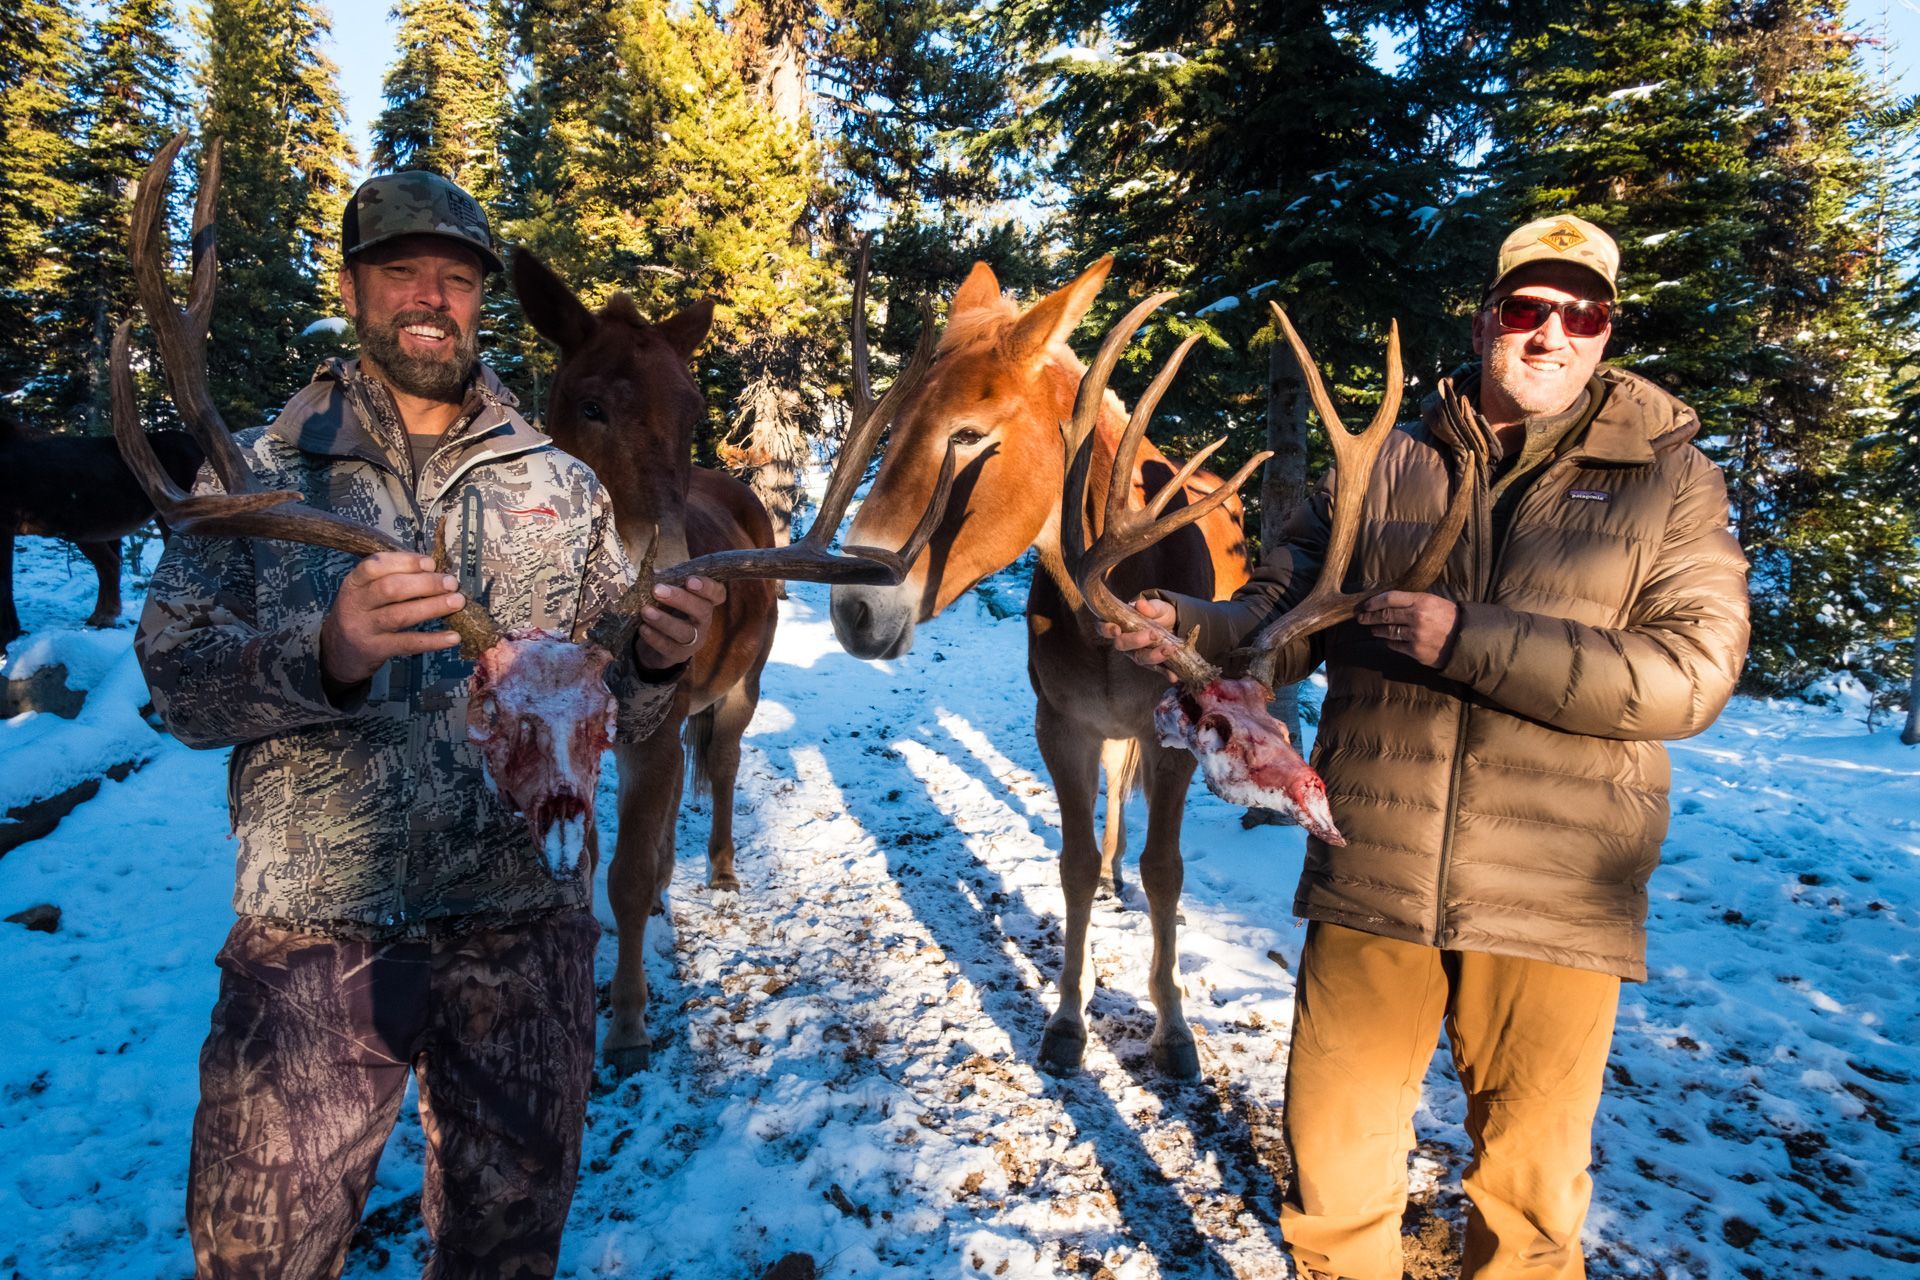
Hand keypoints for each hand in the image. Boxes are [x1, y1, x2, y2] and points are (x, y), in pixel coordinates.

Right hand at [320, 552, 464, 685]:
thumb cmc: (361, 613)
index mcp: (353, 583)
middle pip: (390, 589)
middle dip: (425, 584)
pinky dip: (433, 640)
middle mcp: (355, 604)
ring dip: (432, 607)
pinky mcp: (376, 650)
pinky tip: (453, 637)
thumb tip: (433, 569)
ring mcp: (365, 628)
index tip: (430, 563)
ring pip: (400, 615)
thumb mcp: (364, 592)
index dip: (404, 562)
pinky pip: (407, 644)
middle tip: (451, 583)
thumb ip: (390, 577)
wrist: (337, 651)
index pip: (374, 566)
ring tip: (457, 602)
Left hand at [635, 576, 726, 670]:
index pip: (717, 594)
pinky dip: (654, 637)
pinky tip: (643, 628)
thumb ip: (665, 582)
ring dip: (664, 620)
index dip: (708, 587)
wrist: (656, 640)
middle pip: (702, 610)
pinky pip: (669, 647)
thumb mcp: (667, 593)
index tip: (690, 580)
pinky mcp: (678, 654)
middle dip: (681, 599)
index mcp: (705, 601)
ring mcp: (693, 640)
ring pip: (685, 631)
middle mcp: (704, 621)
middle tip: (657, 590)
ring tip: (645, 610)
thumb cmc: (665, 608)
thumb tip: (651, 573)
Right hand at [1094, 596, 1180, 684]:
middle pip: (1122, 645)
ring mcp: (1137, 653)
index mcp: (1119, 623)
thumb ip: (1149, 607)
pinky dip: (1165, 673)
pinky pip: (1156, 669)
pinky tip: (1173, 676)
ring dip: (1154, 656)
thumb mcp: (1157, 607)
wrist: (1174, 623)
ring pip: (1139, 658)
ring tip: (1169, 649)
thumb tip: (1140, 604)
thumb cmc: (1158, 613)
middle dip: (1136, 641)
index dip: (1106, 629)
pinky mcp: (1151, 662)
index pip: (1103, 627)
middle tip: (1153, 634)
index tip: (1117, 630)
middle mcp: (1125, 641)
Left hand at [1357, 590, 1456, 666]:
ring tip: (1373, 628)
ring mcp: (1416, 635)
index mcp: (1422, 601)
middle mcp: (1417, 617)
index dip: (1374, 602)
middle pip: (1385, 615)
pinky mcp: (1416, 651)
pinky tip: (1387, 640)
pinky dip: (1389, 642)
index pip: (1389, 598)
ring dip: (1377, 630)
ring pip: (1388, 632)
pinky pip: (1395, 645)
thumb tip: (1387, 602)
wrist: (1467, 640)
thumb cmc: (1450, 618)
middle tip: (1361, 618)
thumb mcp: (1433, 602)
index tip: (1365, 605)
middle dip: (1369, 617)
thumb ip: (1412, 601)